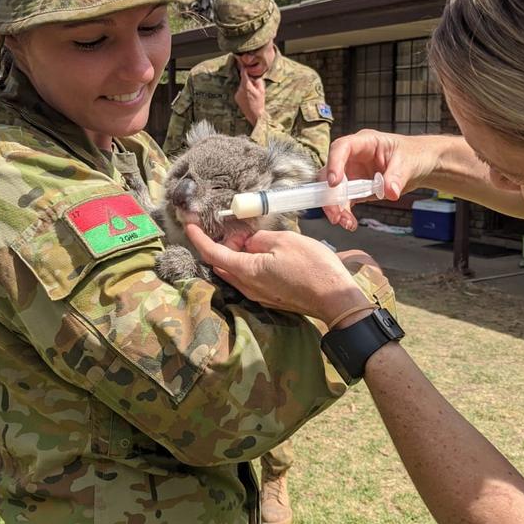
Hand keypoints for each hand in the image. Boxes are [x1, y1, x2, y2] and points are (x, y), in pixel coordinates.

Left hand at [185, 224, 374, 326]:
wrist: (335, 299)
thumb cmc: (313, 267)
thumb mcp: (284, 241)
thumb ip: (259, 239)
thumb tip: (249, 243)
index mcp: (247, 271)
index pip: (212, 254)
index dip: (198, 238)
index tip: (189, 225)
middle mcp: (247, 287)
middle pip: (222, 264)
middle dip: (222, 245)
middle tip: (238, 230)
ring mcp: (258, 295)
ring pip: (236, 272)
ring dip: (236, 255)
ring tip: (253, 239)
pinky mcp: (270, 298)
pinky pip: (249, 279)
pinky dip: (248, 264)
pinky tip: (264, 253)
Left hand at [234, 68, 265, 125]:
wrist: (254, 114)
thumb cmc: (259, 103)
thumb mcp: (262, 90)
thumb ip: (258, 81)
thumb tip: (255, 75)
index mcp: (247, 86)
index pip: (243, 74)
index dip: (244, 68)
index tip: (243, 64)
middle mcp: (240, 89)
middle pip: (243, 80)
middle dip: (248, 80)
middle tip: (254, 85)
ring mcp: (237, 94)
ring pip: (241, 86)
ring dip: (246, 87)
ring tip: (252, 94)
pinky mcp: (236, 98)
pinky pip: (240, 91)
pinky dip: (243, 92)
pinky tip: (248, 98)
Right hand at [322, 130, 438, 230]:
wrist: (421, 165)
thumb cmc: (414, 155)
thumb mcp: (408, 163)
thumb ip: (397, 177)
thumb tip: (389, 192)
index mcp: (364, 143)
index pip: (341, 148)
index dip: (334, 164)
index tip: (334, 183)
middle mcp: (353, 158)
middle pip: (330, 172)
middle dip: (330, 194)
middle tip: (335, 213)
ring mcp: (353, 173)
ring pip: (334, 190)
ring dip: (336, 207)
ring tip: (345, 222)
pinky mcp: (356, 189)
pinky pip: (344, 201)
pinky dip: (345, 213)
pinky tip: (350, 223)